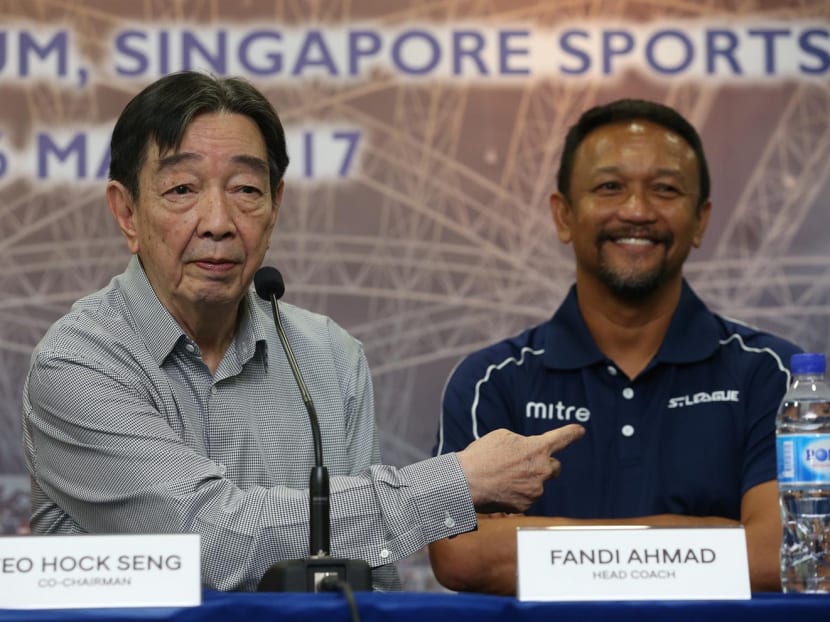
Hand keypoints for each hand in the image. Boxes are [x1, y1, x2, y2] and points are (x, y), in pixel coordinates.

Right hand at [456, 425, 583, 513]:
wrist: (466, 481)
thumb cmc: (482, 455)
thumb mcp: (502, 437)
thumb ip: (522, 442)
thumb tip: (526, 450)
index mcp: (537, 448)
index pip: (561, 438)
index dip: (571, 433)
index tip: (580, 430)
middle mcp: (542, 470)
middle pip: (555, 467)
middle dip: (545, 465)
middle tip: (526, 464)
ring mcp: (535, 490)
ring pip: (537, 484)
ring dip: (526, 480)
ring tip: (502, 476)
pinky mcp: (525, 506)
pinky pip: (526, 498)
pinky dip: (517, 494)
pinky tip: (500, 489)